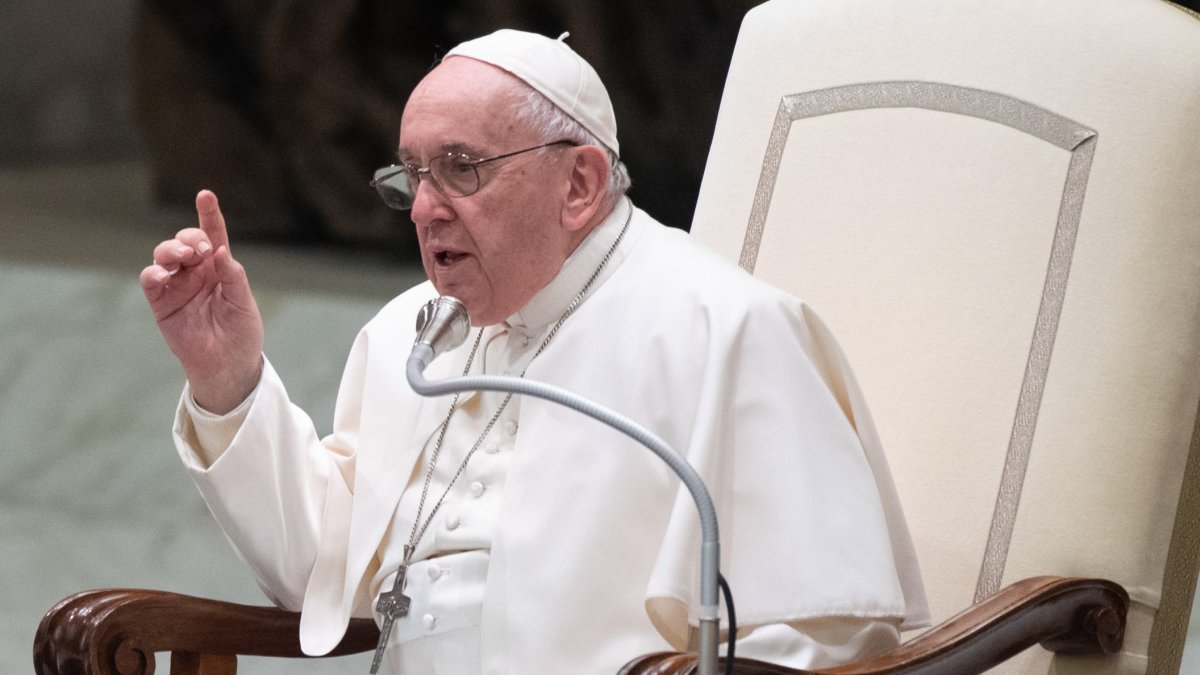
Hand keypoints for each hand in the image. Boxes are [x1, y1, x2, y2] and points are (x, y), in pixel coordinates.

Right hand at [140, 190, 264, 413]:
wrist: (228, 364)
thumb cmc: (241, 332)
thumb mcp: (244, 303)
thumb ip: (233, 276)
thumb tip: (220, 251)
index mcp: (219, 267)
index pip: (213, 235)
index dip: (209, 214)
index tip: (205, 195)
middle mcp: (197, 271)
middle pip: (186, 241)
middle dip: (191, 238)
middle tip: (202, 250)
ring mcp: (177, 285)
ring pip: (164, 254)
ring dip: (171, 250)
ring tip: (184, 257)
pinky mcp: (161, 302)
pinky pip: (151, 279)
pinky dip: (154, 272)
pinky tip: (163, 274)